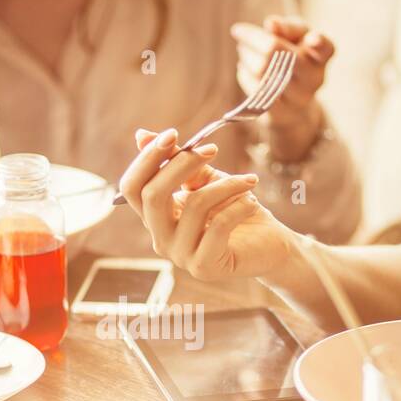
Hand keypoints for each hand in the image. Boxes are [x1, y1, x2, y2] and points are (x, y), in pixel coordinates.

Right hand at [119, 128, 294, 280]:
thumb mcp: (206, 180)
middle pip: (152, 196)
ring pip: (194, 206)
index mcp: (155, 217)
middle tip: (212, 149)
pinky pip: (219, 225)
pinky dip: (240, 206)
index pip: (132, 187)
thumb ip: (178, 161)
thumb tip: (142, 135)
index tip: (172, 134)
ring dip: (226, 185)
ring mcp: (180, 256)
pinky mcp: (205, 266)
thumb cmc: (235, 210)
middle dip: (181, 165)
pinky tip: (253, 202)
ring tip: (249, 181)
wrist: (269, 247)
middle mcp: (160, 239)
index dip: (147, 158)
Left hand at [231, 16, 333, 158]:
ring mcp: (297, 98)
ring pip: (261, 70)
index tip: (312, 38)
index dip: (319, 43)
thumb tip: (271, 24)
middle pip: (277, 51)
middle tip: (239, 31)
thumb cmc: (295, 60)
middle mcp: (313, 78)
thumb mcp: (297, 39)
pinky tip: (243, 68)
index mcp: (321, 56)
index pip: (326, 48)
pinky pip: (254, 89)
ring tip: (242, 49)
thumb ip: (288, 27)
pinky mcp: (280, 113)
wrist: (294, 107)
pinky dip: (244, 74)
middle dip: (253, 38)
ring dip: (245, 55)